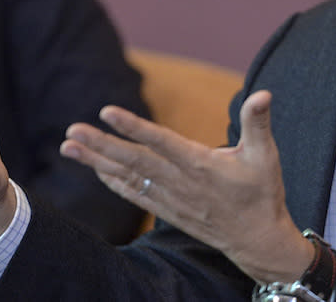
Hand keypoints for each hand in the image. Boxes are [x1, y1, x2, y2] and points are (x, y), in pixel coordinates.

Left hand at [60, 90, 313, 283]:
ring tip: (69, 146)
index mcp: (201, 165)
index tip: (107, 112)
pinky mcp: (168, 210)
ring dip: (97, 162)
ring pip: (128, 177)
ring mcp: (171, 199)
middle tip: (72, 130)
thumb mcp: (265, 154)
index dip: (134, 127)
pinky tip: (95, 169)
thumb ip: (257, 123)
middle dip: (102, 145)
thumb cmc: (262, 192)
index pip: (161, 142)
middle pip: (134, 161)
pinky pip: (134, 194)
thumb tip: (263, 94)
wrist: (258, 240)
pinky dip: (113, 181)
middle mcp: (181, 183)